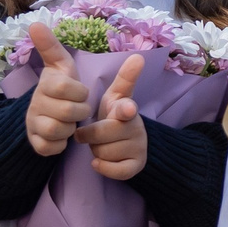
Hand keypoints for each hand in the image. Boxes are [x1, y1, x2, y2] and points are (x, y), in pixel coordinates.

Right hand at [23, 23, 92, 156]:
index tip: (81, 93)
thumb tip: (35, 23)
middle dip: (79, 112)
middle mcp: (34, 104)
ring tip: (71, 122)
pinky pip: (49, 148)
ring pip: (57, 130)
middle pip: (66, 111)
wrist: (49, 113)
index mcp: (44, 85)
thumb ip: (51, 46)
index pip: (64, 87)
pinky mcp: (35, 143)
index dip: (79, 92)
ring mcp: (32, 124)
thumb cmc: (62, 87)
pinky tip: (62, 136)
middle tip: (79, 109)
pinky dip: (60, 144)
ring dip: (70, 128)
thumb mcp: (61, 65)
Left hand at [80, 52, 147, 179]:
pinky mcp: (136, 166)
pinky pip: (114, 171)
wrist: (129, 141)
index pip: (127, 108)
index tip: (127, 108)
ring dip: (96, 151)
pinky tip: (100, 161)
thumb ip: (125, 78)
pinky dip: (103, 167)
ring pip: (104, 153)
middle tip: (89, 134)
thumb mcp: (117, 96)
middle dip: (90, 136)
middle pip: (103, 134)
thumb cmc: (116, 115)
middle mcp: (136, 128)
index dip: (126, 109)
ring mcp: (138, 148)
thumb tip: (138, 56)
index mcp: (128, 109)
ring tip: (100, 145)